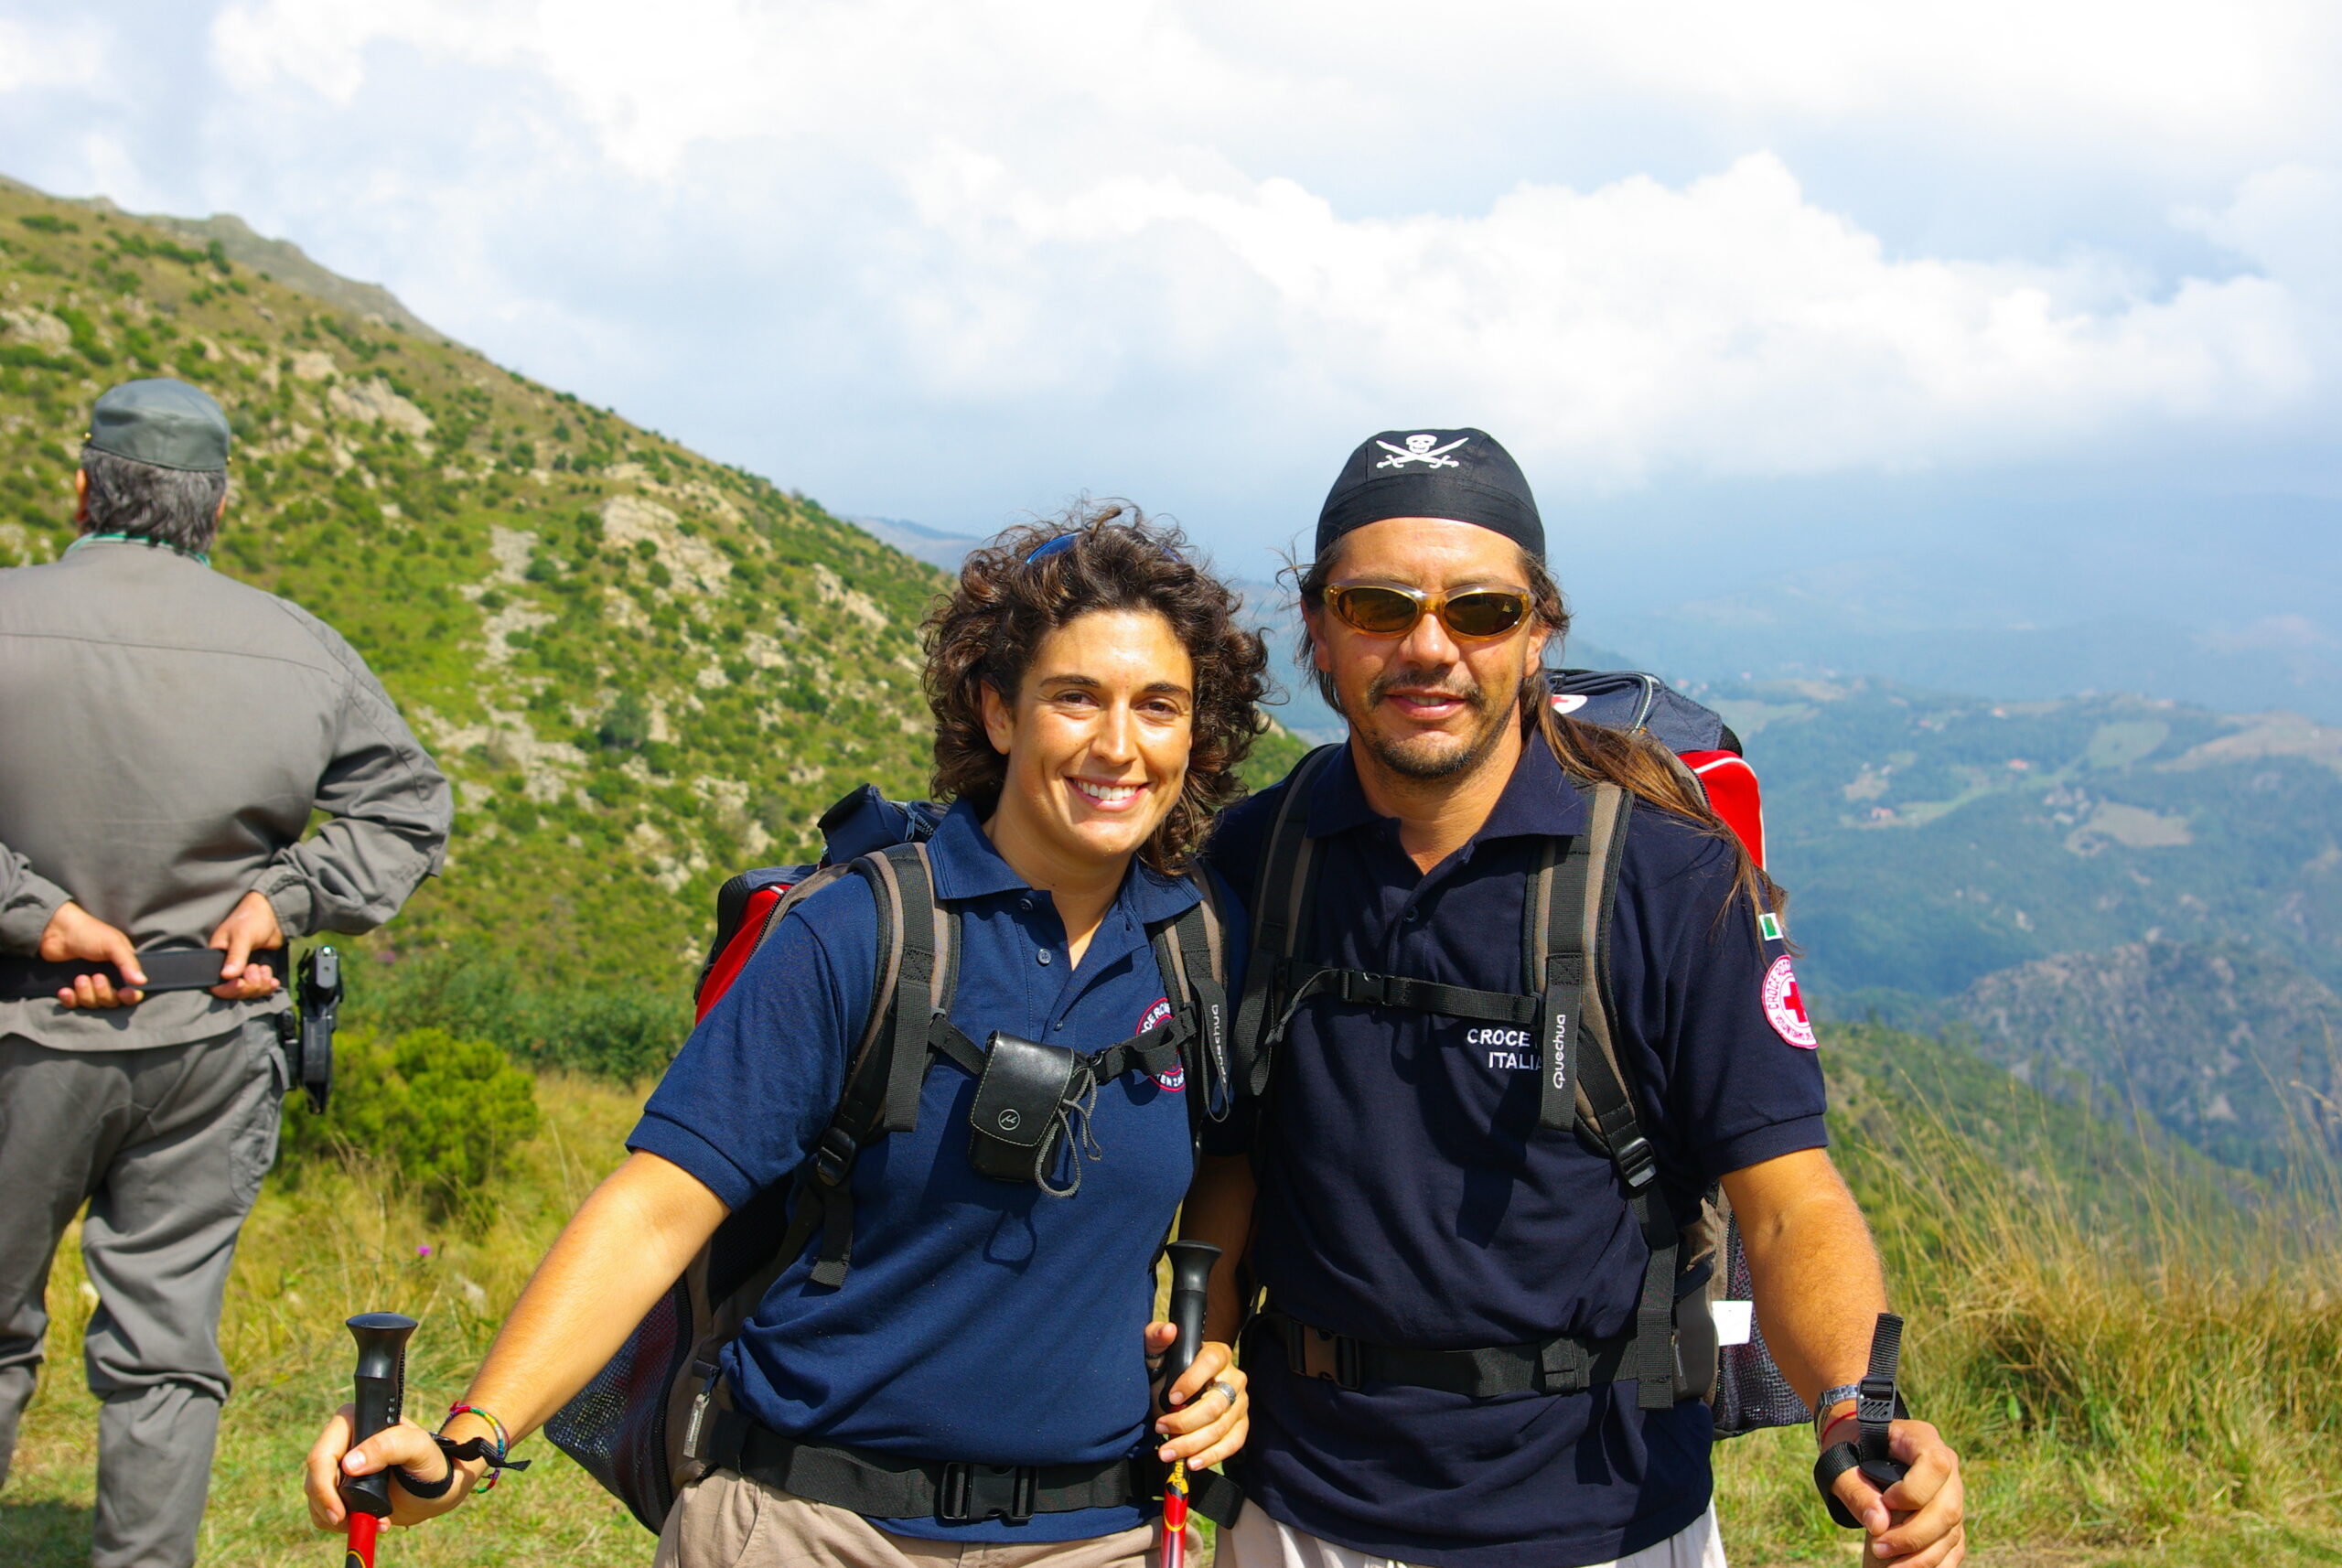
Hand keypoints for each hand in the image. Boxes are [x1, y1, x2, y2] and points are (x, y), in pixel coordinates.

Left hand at [38, 901, 144, 1007]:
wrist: (55, 931)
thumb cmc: (89, 933)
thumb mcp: (113, 944)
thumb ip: (128, 963)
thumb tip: (142, 982)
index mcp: (122, 968)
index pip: (132, 991)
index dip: (130, 996)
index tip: (123, 992)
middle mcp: (108, 979)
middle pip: (112, 1001)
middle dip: (104, 993)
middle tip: (96, 977)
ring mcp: (89, 985)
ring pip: (93, 1003)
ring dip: (86, 994)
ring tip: (79, 978)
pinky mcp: (71, 989)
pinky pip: (73, 1004)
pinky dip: (70, 1000)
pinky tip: (65, 991)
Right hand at [206, 890, 284, 1000]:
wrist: (270, 913)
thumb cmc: (251, 919)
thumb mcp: (242, 936)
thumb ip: (236, 956)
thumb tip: (226, 975)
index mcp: (217, 959)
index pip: (217, 985)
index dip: (229, 988)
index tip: (240, 982)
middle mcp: (228, 968)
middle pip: (235, 992)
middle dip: (248, 986)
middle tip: (255, 969)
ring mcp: (243, 971)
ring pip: (249, 992)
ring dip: (259, 986)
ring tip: (265, 970)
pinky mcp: (257, 971)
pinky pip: (260, 988)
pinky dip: (267, 987)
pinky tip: (273, 981)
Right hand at [304, 1404, 479, 1529]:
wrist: (435, 1487)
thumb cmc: (429, 1461)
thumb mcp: (418, 1448)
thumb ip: (389, 1447)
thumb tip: (349, 1464)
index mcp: (353, 1421)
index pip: (322, 1455)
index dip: (324, 1485)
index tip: (339, 1511)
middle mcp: (340, 1442)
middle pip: (315, 1479)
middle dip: (330, 1507)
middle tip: (351, 1523)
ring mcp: (337, 1466)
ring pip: (316, 1498)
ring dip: (338, 1518)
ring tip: (373, 1521)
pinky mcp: (339, 1488)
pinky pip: (323, 1511)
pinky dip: (342, 1523)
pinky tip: (369, 1521)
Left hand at [1144, 1322, 1247, 1469]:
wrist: (1173, 1392)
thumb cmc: (1166, 1369)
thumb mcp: (1156, 1352)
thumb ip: (1156, 1337)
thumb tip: (1168, 1330)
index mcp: (1217, 1354)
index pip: (1211, 1363)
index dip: (1192, 1380)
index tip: (1171, 1396)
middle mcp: (1234, 1378)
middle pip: (1216, 1403)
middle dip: (1185, 1421)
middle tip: (1160, 1427)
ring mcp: (1240, 1404)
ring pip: (1221, 1427)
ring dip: (1192, 1444)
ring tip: (1167, 1452)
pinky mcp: (1241, 1425)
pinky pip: (1233, 1443)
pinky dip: (1212, 1456)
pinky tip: (1193, 1462)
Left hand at [1827, 1418, 1964, 1567]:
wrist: (1858, 1447)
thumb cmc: (1849, 1449)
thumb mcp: (1841, 1461)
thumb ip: (1856, 1489)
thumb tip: (1879, 1525)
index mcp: (1921, 1438)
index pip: (1934, 1465)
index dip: (1914, 1491)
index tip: (1886, 1503)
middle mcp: (1946, 1464)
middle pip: (1948, 1506)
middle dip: (1915, 1536)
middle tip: (1880, 1549)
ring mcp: (1952, 1491)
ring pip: (1952, 1530)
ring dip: (1924, 1556)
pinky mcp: (1949, 1516)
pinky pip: (1954, 1544)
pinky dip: (1936, 1562)